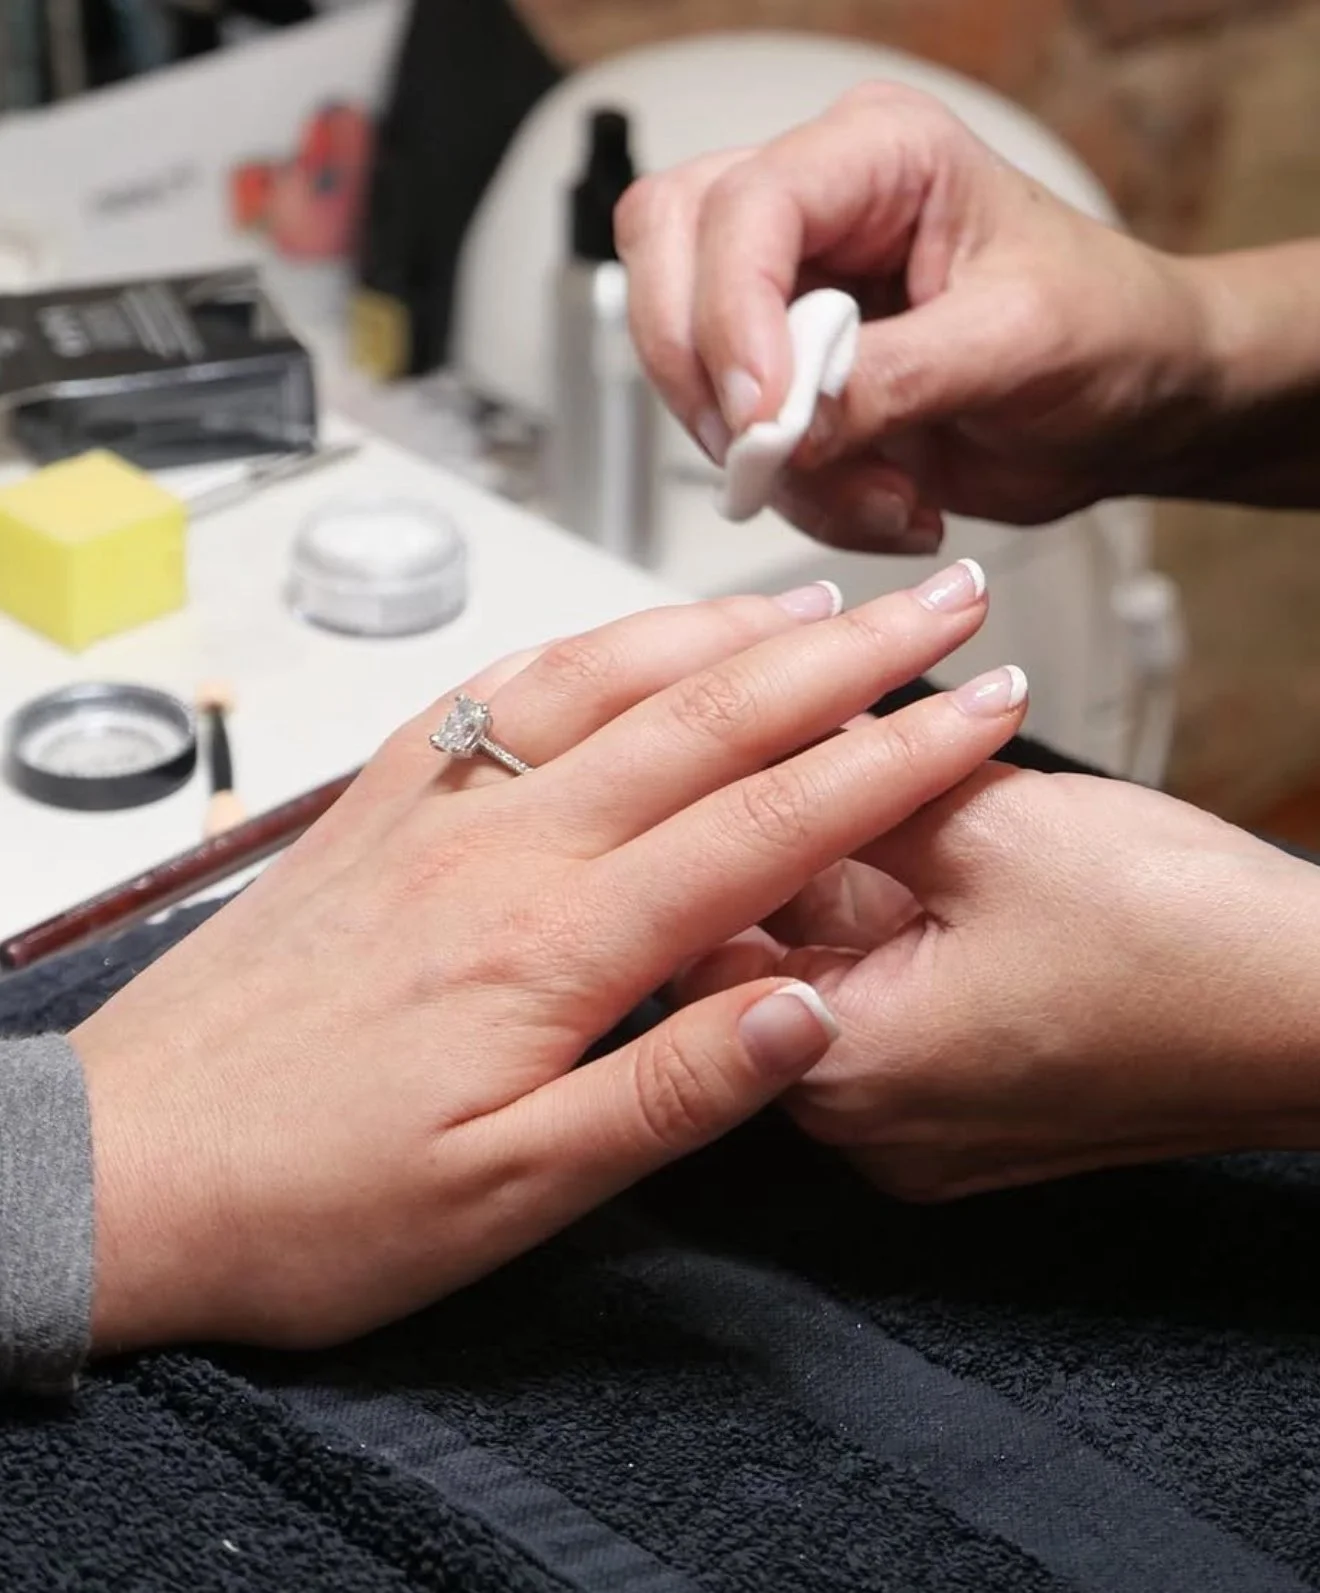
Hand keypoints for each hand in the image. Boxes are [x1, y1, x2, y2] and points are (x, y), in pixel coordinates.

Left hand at [73, 560, 1025, 1352]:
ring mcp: (434, 808)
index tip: (981, 707)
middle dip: (844, 655)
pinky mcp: (380, 804)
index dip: (891, 759)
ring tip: (817, 600)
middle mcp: (501, 844)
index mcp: (554, 943)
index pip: (766, 822)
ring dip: (722, 628)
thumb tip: (806, 1009)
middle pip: (704, 717)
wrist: (130, 1168)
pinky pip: (498, 689)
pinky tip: (628, 635)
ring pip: (604, 676)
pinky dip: (587, 642)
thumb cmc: (312, 1199)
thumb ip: (669, 1092)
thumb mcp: (510, 1195)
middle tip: (940, 602)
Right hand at [617, 83, 1211, 547]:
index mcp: (880, 155)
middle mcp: (820, 212)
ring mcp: (793, 295)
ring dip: (768, 456)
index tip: (765, 416)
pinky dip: (798, 494)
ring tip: (879, 493)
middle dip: (706, 374)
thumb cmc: (1108, 333)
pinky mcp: (792, 377)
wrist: (1135, 402)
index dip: (731, 312)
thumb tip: (791, 425)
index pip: (746, 206)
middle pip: (670, 253)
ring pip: (685, 359)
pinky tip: (883, 500)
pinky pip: (737, 440)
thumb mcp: (1018, 344)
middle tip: (770, 452)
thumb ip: (896, 377)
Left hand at [674, 766, 1319, 1198]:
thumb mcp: (987, 826)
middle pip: (758, 960)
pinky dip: (892, 930)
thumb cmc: (1187, 945)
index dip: (704, 826)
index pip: (695, 940)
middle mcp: (866, 1125)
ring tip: (858, 780)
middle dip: (776, 846)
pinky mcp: (978, 1111)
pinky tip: (917, 850)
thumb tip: (781, 731)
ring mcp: (925, 1128)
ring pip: (831, 977)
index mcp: (841, 1069)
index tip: (716, 751)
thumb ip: (851, 784)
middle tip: (791, 745)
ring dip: (838, 882)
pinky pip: (894, 1009)